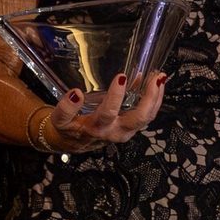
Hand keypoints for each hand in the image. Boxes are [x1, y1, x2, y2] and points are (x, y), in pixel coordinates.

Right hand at [46, 71, 165, 149]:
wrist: (75, 142)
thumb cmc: (69, 128)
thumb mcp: (60, 121)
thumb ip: (65, 109)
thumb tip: (75, 94)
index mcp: (98, 129)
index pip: (109, 113)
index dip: (116, 95)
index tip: (121, 77)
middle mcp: (117, 131)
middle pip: (140, 118)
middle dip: (150, 97)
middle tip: (155, 78)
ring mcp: (127, 130)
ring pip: (148, 116)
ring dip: (156, 97)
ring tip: (159, 77)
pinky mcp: (132, 126)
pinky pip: (148, 114)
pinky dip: (154, 99)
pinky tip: (155, 83)